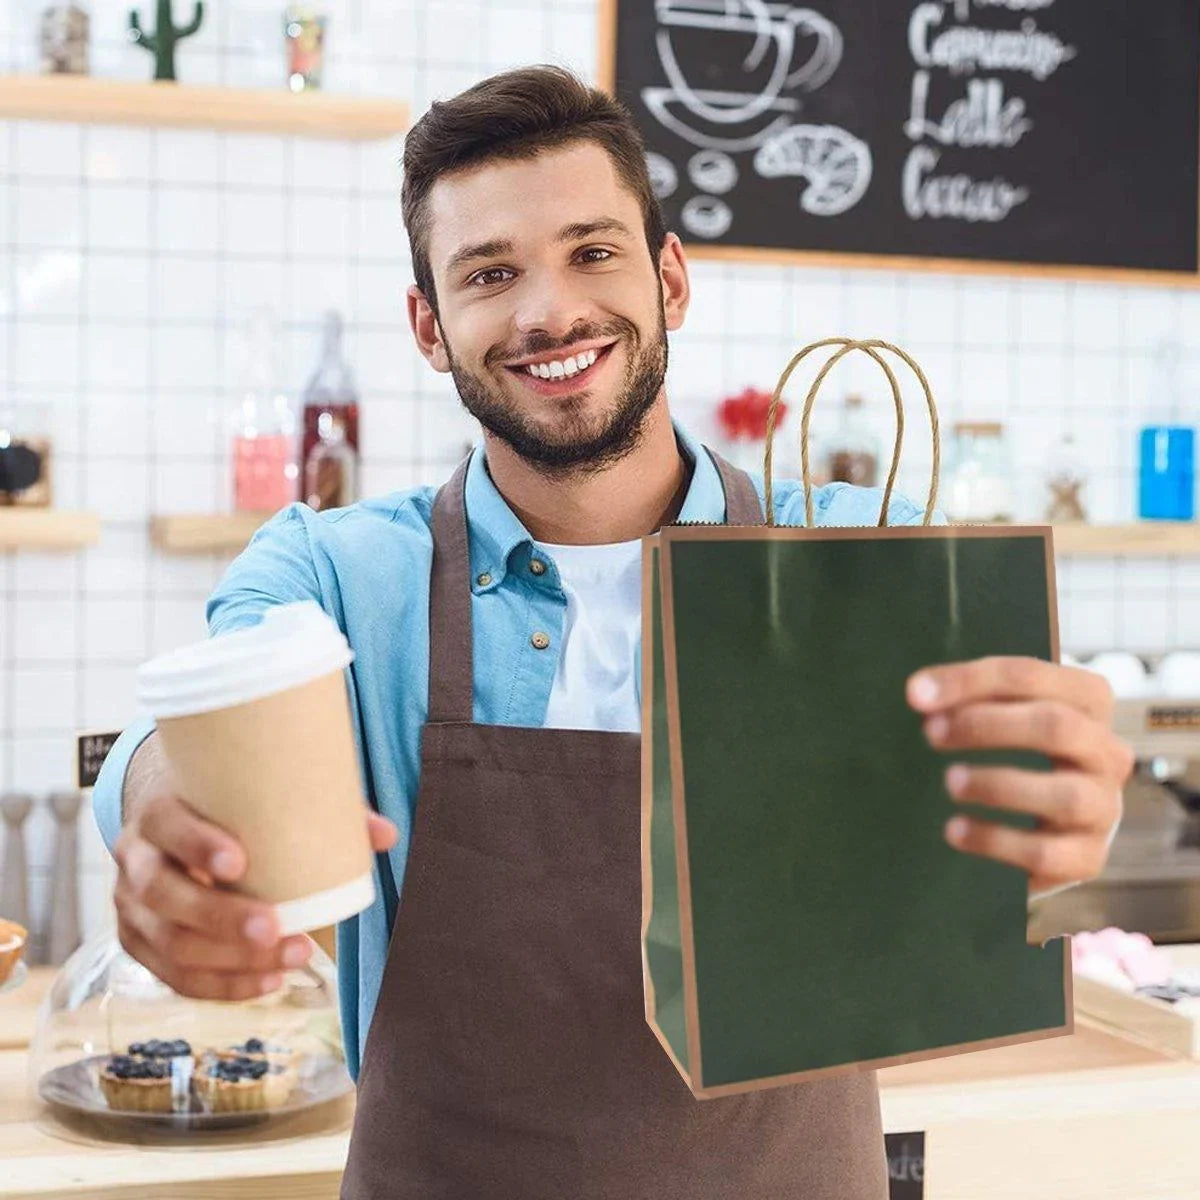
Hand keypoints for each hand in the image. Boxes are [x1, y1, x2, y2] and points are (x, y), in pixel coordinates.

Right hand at [114, 788, 397, 1000]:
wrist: (175, 818)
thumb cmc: (227, 805)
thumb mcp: (259, 794)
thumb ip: (324, 808)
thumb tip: (386, 834)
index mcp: (158, 812)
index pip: (169, 826)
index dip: (197, 846)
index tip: (239, 861)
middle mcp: (134, 859)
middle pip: (165, 895)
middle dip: (221, 917)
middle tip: (276, 927)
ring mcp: (130, 907)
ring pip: (170, 945)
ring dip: (232, 961)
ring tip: (293, 956)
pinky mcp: (140, 944)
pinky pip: (176, 977)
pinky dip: (224, 986)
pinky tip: (270, 980)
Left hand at [906, 656, 1133, 896]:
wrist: (1049, 832)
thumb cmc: (1019, 755)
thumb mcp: (1002, 716)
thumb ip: (966, 698)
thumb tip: (920, 692)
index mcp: (1087, 703)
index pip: (1032, 676)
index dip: (971, 680)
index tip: (917, 695)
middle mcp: (1107, 752)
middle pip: (1056, 726)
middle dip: (986, 726)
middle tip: (931, 734)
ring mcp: (1104, 808)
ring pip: (1063, 794)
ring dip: (997, 784)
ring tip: (950, 783)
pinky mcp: (1088, 857)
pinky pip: (1046, 851)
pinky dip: (995, 840)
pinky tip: (955, 830)